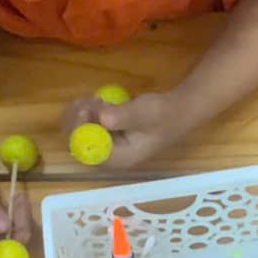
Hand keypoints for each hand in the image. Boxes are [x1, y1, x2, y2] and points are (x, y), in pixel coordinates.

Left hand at [63, 89, 191, 170]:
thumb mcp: (144, 113)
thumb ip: (122, 116)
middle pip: (81, 145)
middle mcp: (112, 157)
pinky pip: (91, 128)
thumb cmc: (164, 114)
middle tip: (86, 101)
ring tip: (94, 99)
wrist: (180, 110)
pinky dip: (89, 114)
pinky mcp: (111, 136)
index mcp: (120, 158)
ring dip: (82, 116)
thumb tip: (102, 118)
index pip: (89, 152)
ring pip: (83, 134)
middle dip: (78, 122)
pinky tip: (97, 102)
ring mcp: (110, 147)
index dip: (80, 133)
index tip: (84, 111)